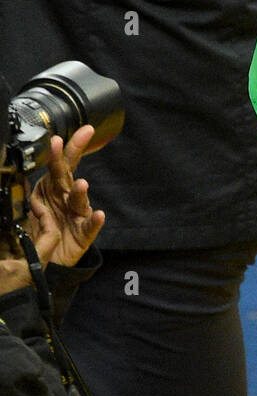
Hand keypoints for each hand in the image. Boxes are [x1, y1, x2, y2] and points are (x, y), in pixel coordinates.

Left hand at [28, 126, 104, 268]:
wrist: (54, 258)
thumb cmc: (47, 229)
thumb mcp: (34, 208)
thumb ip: (31, 194)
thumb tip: (19, 176)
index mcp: (55, 189)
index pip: (58, 166)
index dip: (59, 151)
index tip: (57, 138)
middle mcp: (68, 197)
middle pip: (69, 175)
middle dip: (73, 155)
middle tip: (80, 138)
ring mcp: (78, 214)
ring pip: (79, 200)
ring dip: (80, 192)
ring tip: (82, 184)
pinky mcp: (85, 233)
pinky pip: (90, 226)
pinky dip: (95, 220)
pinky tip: (98, 215)